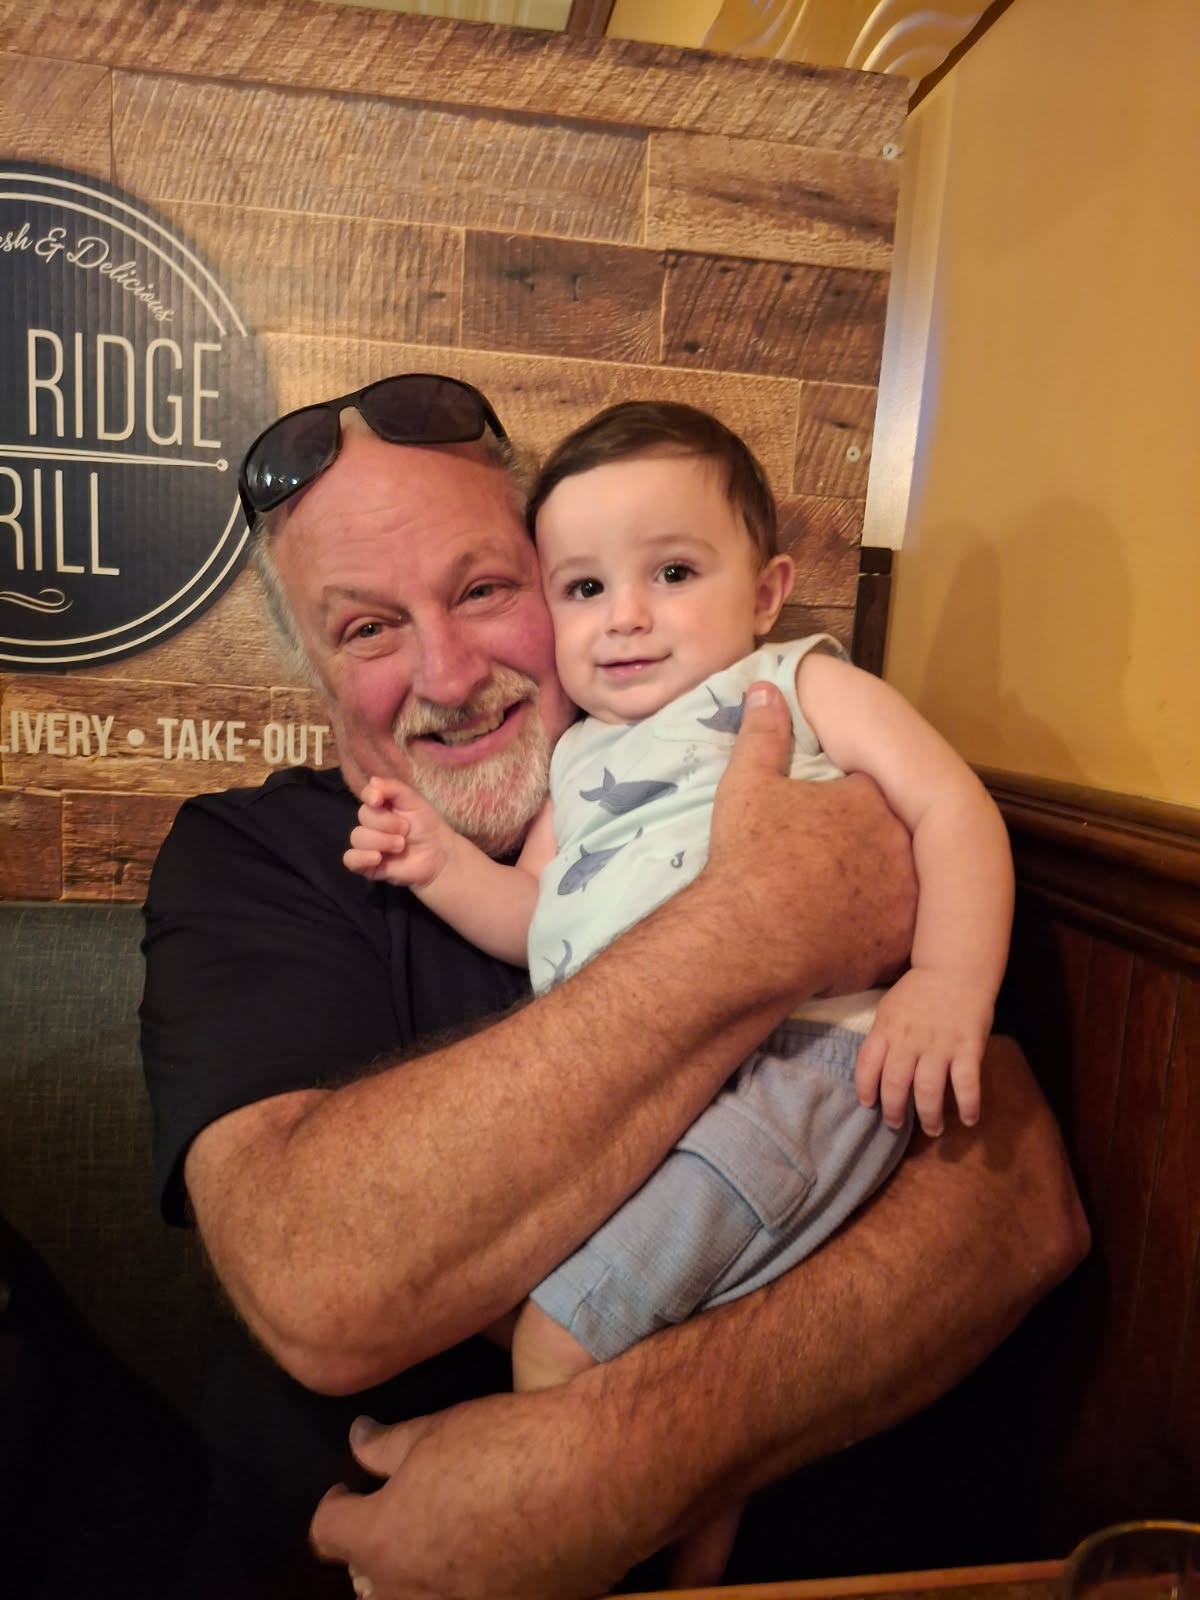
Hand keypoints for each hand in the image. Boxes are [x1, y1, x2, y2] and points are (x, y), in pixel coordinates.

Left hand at [310, 1391, 648, 1599]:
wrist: (597, 1476)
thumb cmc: (512, 1443)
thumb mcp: (436, 1428)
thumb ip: (386, 1445)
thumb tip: (358, 1440)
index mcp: (385, 1540)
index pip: (328, 1533)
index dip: (335, 1506)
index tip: (345, 1492)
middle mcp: (415, 1592)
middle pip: (367, 1585)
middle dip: (372, 1554)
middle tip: (394, 1518)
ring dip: (414, 1579)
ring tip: (435, 1544)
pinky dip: (464, 1588)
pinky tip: (484, 1558)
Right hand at [344, 776, 455, 888]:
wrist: (438, 857)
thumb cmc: (428, 827)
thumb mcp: (415, 802)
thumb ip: (394, 788)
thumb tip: (372, 781)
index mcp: (382, 806)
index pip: (366, 796)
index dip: (370, 796)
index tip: (378, 800)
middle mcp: (371, 823)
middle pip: (363, 816)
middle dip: (386, 823)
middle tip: (406, 830)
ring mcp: (367, 845)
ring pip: (357, 837)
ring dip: (381, 841)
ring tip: (401, 846)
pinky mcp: (367, 865)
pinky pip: (350, 859)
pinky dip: (361, 857)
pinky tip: (378, 858)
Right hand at [707, 683, 916, 998]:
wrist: (748, 936)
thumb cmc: (749, 856)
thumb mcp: (746, 785)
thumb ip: (762, 734)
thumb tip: (765, 689)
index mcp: (866, 800)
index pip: (868, 791)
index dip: (845, 804)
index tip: (822, 819)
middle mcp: (898, 844)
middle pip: (891, 837)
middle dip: (867, 845)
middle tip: (828, 862)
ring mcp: (904, 897)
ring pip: (901, 885)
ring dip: (879, 887)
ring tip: (838, 898)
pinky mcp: (897, 943)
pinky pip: (896, 933)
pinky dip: (876, 932)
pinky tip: (847, 933)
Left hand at [854, 966, 993, 1135]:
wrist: (955, 967)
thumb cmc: (920, 990)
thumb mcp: (890, 1008)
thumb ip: (883, 1036)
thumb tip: (875, 1068)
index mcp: (887, 1029)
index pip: (867, 1064)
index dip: (865, 1088)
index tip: (869, 1105)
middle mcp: (909, 1040)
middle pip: (895, 1084)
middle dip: (893, 1111)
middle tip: (896, 1125)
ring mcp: (939, 1045)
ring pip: (928, 1091)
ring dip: (929, 1116)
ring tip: (932, 1129)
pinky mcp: (968, 1047)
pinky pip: (967, 1084)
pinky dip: (968, 1106)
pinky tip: (969, 1119)